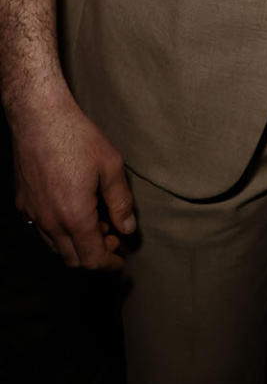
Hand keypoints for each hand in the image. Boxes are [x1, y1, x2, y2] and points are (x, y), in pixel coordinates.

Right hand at [10, 90, 134, 269]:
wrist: (39, 118)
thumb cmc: (78, 138)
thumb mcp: (111, 166)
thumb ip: (120, 202)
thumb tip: (127, 228)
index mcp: (74, 216)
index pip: (91, 259)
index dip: (109, 264)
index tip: (121, 261)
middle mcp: (50, 222)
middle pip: (72, 259)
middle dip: (94, 255)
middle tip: (112, 237)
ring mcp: (33, 213)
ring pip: (55, 246)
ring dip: (76, 243)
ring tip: (96, 220)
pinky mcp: (23, 203)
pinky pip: (41, 229)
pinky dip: (60, 231)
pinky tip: (73, 210)